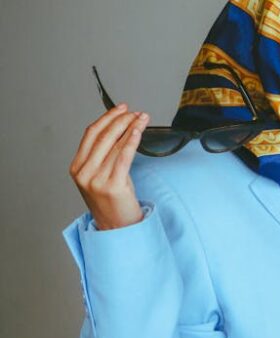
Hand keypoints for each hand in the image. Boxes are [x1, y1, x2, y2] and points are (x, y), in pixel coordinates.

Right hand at [69, 103, 148, 229]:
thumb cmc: (111, 202)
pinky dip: (131, 141)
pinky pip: (123, 157)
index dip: (107, 118)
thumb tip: (119, 128)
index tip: (121, 109)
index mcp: (77, 168)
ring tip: (142, 119)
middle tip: (135, 113)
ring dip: (131, 128)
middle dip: (121, 120)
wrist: (117, 228)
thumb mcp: (99, 176)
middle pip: (103, 136)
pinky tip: (138, 131)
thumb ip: (102, 156)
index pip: (91, 134)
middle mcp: (84, 173)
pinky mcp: (112, 185)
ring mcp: (96, 180)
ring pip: (114, 145)